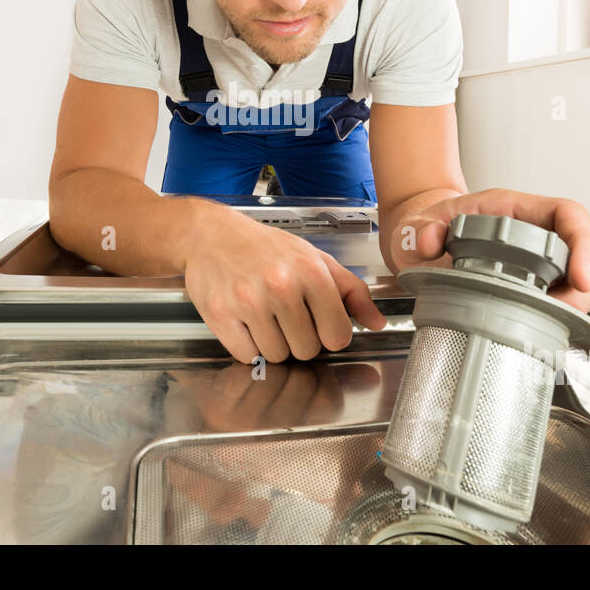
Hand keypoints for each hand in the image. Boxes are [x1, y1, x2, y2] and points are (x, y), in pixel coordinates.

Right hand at [182, 210, 388, 362]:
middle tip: (285, 316)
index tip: (318, 323)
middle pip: (306, 351)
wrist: (212, 234)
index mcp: (311, 272)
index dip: (329, 334)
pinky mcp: (220, 314)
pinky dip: (248, 346)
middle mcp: (281, 285)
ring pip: (277, 356)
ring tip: (264, 316)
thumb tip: (377, 323)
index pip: (337, 336)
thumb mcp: (315, 259)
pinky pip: (246, 355)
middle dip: (299, 339)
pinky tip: (245, 322)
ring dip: (273, 343)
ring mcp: (248, 301)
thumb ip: (352, 291)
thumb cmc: (266, 248)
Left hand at [388, 189, 589, 312]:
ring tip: (553, 323)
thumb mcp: (419, 222)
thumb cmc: (431, 223)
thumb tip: (428, 242)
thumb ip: (423, 228)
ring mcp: (534, 260)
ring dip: (575, 304)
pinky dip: (557, 316)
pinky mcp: (529, 286)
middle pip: (584, 251)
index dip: (583, 243)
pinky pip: (558, 299)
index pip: (567, 214)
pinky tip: (541, 329)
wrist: (421, 237)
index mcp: (514, 209)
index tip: (579, 276)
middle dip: (585, 285)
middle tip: (566, 310)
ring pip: (578, 280)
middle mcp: (533, 233)